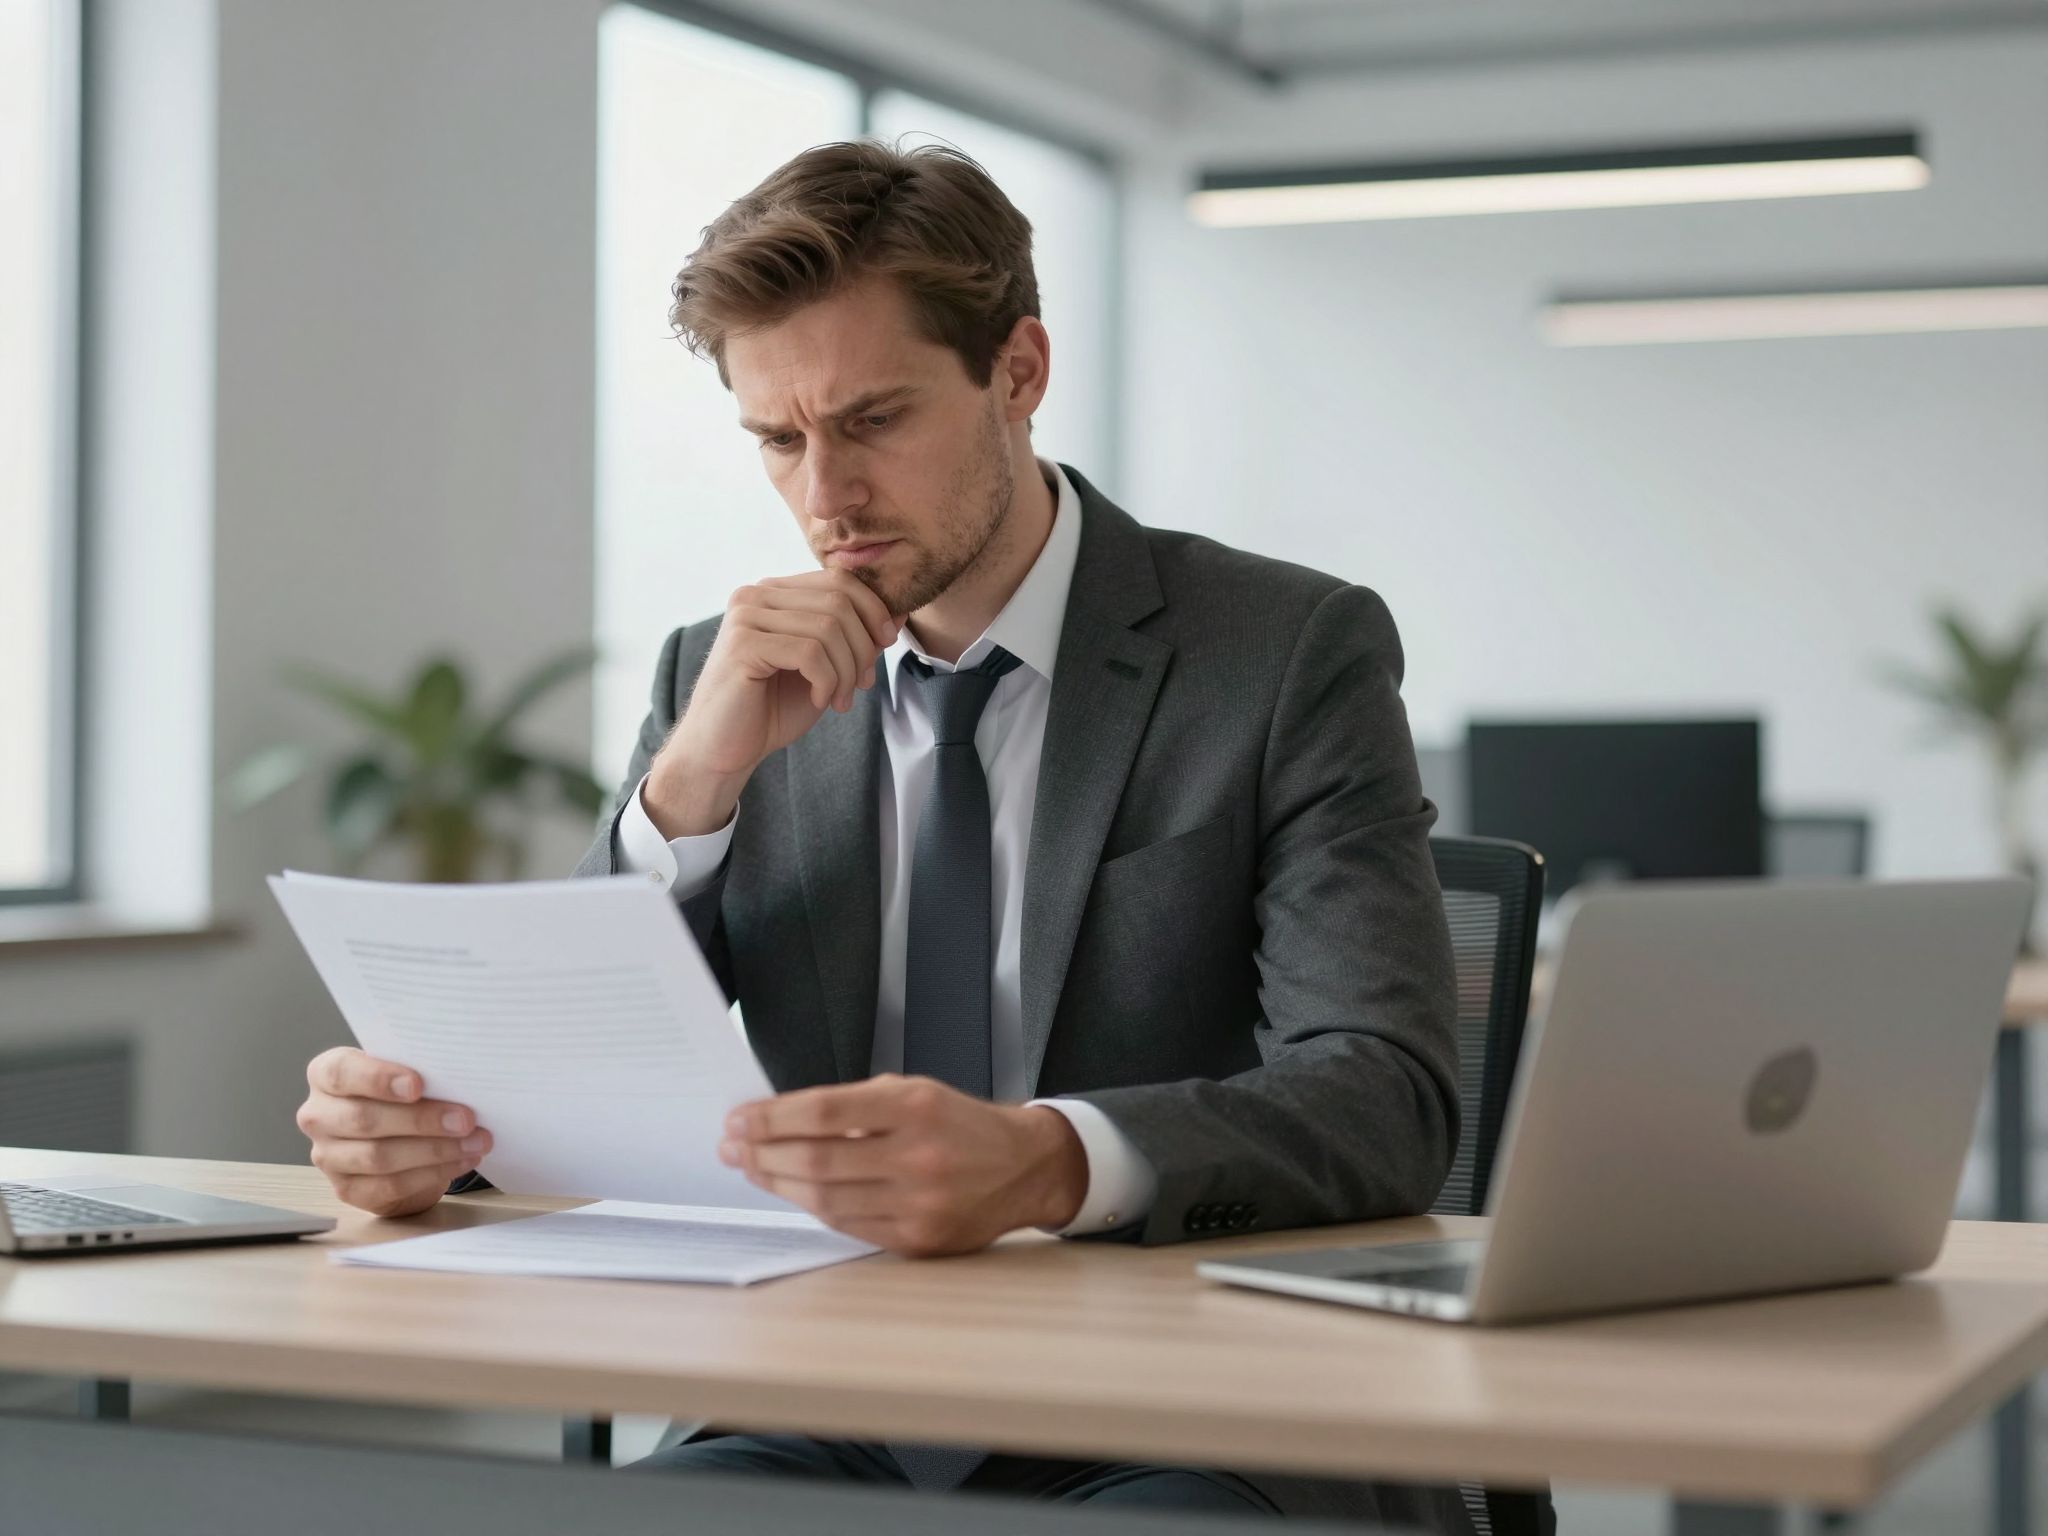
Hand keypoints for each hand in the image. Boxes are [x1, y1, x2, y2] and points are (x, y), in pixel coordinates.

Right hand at [295, 1047, 491, 1217]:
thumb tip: (459, 1078)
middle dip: (421, 1120)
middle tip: (466, 1119)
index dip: (378, 1078)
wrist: (395, 1137)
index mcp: (325, 1075)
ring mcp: (328, 1156)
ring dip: (434, 1150)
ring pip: (378, 1156)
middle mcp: (318, 1115)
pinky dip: (432, 1174)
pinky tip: (462, 1160)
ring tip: (476, 1141)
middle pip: (364, 1118)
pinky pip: (389, 1185)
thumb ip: (417, 1071)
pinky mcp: (347, 1189)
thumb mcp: (403, 1073)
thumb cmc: (400, 1094)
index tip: (418, 1084)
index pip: (340, 1072)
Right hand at [646, 570, 899, 836]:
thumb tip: (899, 613)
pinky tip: (820, 700)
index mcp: (774, 593)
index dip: (873, 609)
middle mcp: (755, 595)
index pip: (838, 579)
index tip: (885, 645)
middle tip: (861, 684)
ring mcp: (746, 617)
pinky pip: (809, 652)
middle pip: (838, 601)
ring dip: (846, 670)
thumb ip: (855, 638)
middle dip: (862, 646)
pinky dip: (827, 680)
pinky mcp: (742, 645)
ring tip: (840, 699)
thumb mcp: (826, 668)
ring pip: (828, 628)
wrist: (724, 749)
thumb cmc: (771, 709)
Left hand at [717, 1075, 1087, 1256]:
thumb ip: (854, 1106)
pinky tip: (794, 1192)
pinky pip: (848, 1226)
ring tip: (752, 1168)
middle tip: (732, 1146)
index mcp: (915, 1106)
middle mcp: (919, 1155)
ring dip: (778, 1184)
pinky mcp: (919, 1240)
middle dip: (762, 1153)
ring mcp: (920, 1203)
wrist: (1025, 1167)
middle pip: (816, 1159)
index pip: (824, 1110)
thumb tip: (778, 1121)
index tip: (739, 1119)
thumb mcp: (914, 1092)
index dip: (772, 1117)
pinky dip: (814, 1208)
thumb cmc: (960, 1124)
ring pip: (825, 1199)